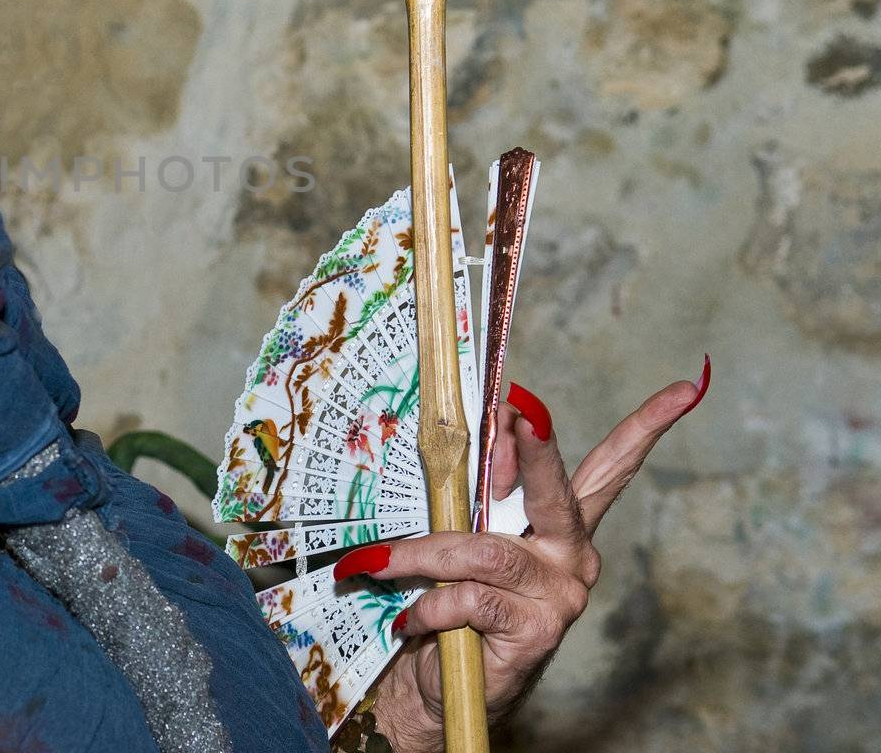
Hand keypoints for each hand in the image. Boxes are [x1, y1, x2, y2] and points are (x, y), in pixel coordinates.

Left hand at [356, 360, 709, 752]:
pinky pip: (469, 597)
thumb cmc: (450, 599)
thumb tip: (487, 435)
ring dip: (425, 553)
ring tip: (384, 563)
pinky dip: (430, 603)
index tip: (685, 387)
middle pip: (555, 491)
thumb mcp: (462, 536)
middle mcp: (574, 555)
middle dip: (534, 448)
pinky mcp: (537, 630)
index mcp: (563, 525)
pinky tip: (412, 619)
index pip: (612, 467)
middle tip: (518, 410)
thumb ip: (478, 495)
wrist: (440, 682)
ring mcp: (560, 595)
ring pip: (485, 550)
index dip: (647, 426)